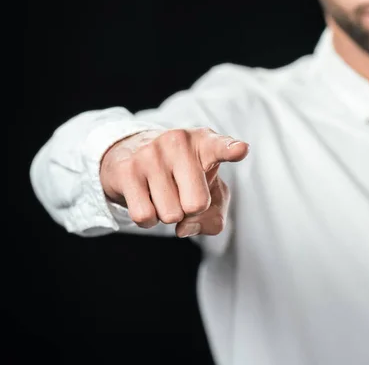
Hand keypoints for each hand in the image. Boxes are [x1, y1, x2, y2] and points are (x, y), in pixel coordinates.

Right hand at [99, 128, 248, 236]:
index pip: (221, 147)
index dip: (231, 150)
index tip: (241, 149)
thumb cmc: (184, 177)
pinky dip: (148, 220)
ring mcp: (151, 154)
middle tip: (182, 193)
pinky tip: (146, 199)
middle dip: (190, 210)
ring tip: (162, 192)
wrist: (131, 154)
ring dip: (167, 214)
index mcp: (205, 143)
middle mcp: (178, 142)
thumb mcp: (210, 194)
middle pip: (197, 204)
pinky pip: (145, 216)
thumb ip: (213, 217)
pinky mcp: (127, 170)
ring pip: (170, 215)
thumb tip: (184, 227)